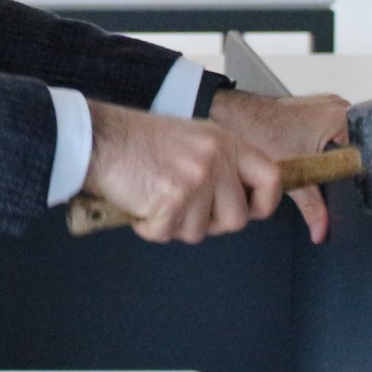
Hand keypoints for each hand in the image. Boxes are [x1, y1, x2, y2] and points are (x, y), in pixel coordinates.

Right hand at [83, 100, 283, 244]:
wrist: (100, 137)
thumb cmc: (139, 140)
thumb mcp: (194, 138)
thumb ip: (222, 163)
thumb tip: (240, 198)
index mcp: (225, 143)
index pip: (271, 179)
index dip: (264, 203)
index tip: (250, 211)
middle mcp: (215, 160)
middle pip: (236, 219)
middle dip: (210, 223)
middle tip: (185, 208)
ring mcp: (194, 181)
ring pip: (198, 233)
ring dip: (175, 225)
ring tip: (156, 198)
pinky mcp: (171, 200)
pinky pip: (167, 234)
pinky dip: (150, 228)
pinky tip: (140, 204)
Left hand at [208, 89, 350, 243]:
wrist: (231, 114)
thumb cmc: (257, 128)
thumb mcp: (293, 172)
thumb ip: (313, 205)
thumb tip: (322, 229)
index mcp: (342, 117)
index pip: (363, 156)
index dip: (351, 177)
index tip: (336, 186)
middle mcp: (338, 108)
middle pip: (352, 152)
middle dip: (336, 170)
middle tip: (317, 177)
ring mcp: (325, 109)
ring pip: (338, 146)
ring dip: (325, 161)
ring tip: (305, 164)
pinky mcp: (311, 113)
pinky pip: (325, 137)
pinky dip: (315, 151)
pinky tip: (300, 156)